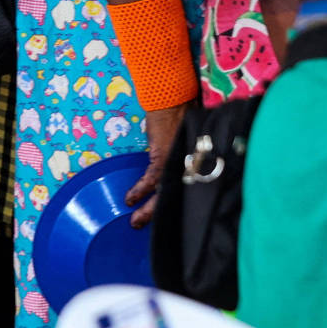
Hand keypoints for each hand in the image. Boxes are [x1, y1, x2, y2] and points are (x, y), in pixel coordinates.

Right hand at [127, 103, 186, 227]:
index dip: (181, 206)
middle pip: (178, 196)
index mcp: (197, 165)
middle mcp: (190, 167)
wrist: (174, 101)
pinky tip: (130, 199)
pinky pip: (150, 181)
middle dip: (163, 214)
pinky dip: (139, 191)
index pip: (190, 191)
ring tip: (136, 220)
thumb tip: (184, 165)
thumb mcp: (189, 139)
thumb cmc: (183, 115)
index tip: (173, 218)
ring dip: (148, 210)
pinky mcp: (164, 158)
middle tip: (151, 226)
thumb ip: (187, 155)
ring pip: (163, 193)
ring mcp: (178, 164)